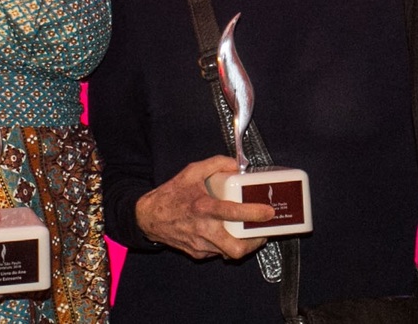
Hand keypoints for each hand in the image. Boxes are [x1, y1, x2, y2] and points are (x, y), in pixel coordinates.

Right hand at [136, 156, 275, 260]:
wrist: (148, 217)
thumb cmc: (172, 193)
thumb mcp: (192, 171)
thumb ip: (216, 163)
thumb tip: (237, 165)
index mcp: (203, 207)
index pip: (233, 213)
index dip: (254, 214)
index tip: (268, 212)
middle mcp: (203, 229)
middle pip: (235, 249)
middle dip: (254, 244)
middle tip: (263, 232)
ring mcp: (200, 245)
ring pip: (228, 253)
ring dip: (242, 244)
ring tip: (250, 232)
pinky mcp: (197, 254)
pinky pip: (217, 252)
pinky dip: (226, 245)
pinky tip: (228, 233)